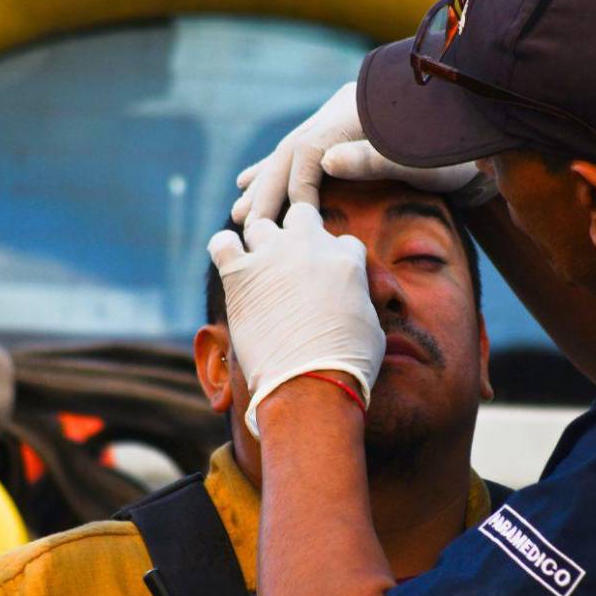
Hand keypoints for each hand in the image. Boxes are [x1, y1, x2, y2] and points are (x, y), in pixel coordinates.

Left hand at [208, 203, 385, 437]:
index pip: (342, 241)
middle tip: (292, 264)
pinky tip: (230, 266)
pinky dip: (224, 251)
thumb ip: (362, 303)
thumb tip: (355, 305)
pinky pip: (222, 243)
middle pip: (302, 214)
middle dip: (297, 234)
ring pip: (260, 226)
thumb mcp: (372, 328)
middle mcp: (310, 246)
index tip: (327, 280)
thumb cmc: (347, 364)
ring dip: (260, 245)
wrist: (311, 382)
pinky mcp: (239, 273)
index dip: (334, 259)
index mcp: (346, 259)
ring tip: (260, 269)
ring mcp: (273, 255)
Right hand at [232, 83, 496, 223]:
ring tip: (239, 206)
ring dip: (265, 182)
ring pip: (290, 153)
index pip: (307, 152)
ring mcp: (343, 119)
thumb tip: (323, 161)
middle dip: (267, 190)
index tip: (287, 224)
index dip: (293, 189)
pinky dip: (278, 170)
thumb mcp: (421, 158)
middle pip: (291, 152)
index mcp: (354, 115)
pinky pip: (302, 153)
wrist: (482, 128)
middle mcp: (342, 112)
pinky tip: (251, 178)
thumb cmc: (457, 150)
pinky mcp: (347, 132)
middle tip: (243, 223)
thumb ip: (372, 158)